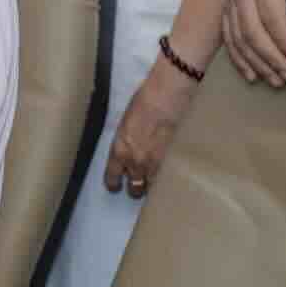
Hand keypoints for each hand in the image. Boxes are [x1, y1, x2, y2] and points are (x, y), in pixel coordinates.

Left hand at [104, 59, 201, 196]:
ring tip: (153, 184)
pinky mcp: (173, 161)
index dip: (113, 184)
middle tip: (137, 187)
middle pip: (134, 187)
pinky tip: (167, 177)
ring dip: (151, 185)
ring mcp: (156, 164)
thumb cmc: (143, 103)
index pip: (112, 176)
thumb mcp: (125, 123)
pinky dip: (166, 180)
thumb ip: (125, 140)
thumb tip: (128, 147)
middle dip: (135, 188)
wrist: (165, 98)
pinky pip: (167, 179)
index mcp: (119, 150)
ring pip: (152, 186)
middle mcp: (135, 162)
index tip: (115, 187)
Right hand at [221, 0, 285, 85]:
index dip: (285, 41)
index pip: (272, 15)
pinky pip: (229, 38)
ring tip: (277, 81)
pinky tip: (253, 76)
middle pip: (251, 29)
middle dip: (270, 57)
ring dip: (256, 63)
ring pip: (238, 37)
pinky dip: (239, 59)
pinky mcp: (228, 10)